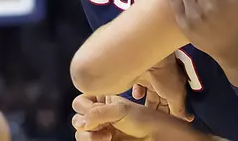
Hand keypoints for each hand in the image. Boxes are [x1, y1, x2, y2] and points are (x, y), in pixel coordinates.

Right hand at [72, 95, 193, 140]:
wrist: (160, 138)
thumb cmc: (145, 120)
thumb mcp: (120, 110)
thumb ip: (97, 113)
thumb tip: (81, 122)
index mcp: (104, 102)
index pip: (81, 101)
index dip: (84, 105)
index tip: (92, 109)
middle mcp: (100, 116)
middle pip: (78, 117)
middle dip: (84, 121)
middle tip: (97, 124)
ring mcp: (102, 131)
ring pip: (80, 132)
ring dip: (88, 134)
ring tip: (106, 136)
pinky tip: (106, 140)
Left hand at [130, 57, 191, 120]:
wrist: (150, 56)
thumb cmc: (166, 74)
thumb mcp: (176, 95)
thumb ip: (180, 108)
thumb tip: (188, 118)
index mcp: (177, 87)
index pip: (175, 104)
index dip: (173, 113)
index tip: (169, 123)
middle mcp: (165, 83)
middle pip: (162, 100)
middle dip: (158, 109)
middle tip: (154, 118)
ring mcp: (152, 78)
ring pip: (150, 95)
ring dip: (148, 102)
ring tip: (144, 109)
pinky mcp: (138, 75)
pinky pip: (138, 87)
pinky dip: (138, 92)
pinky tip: (137, 95)